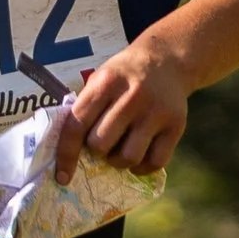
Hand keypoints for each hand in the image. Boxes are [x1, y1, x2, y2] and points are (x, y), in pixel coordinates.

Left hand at [59, 41, 189, 178]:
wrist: (166, 60)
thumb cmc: (124, 75)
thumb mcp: (100, 78)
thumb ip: (85, 107)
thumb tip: (67, 151)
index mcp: (107, 83)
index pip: (77, 125)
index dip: (66, 154)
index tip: (62, 177)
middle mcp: (132, 96)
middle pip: (101, 144)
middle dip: (96, 150)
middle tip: (102, 142)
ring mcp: (156, 112)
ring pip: (128, 157)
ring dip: (118, 160)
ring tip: (120, 149)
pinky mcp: (176, 126)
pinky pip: (155, 162)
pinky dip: (142, 167)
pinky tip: (139, 156)